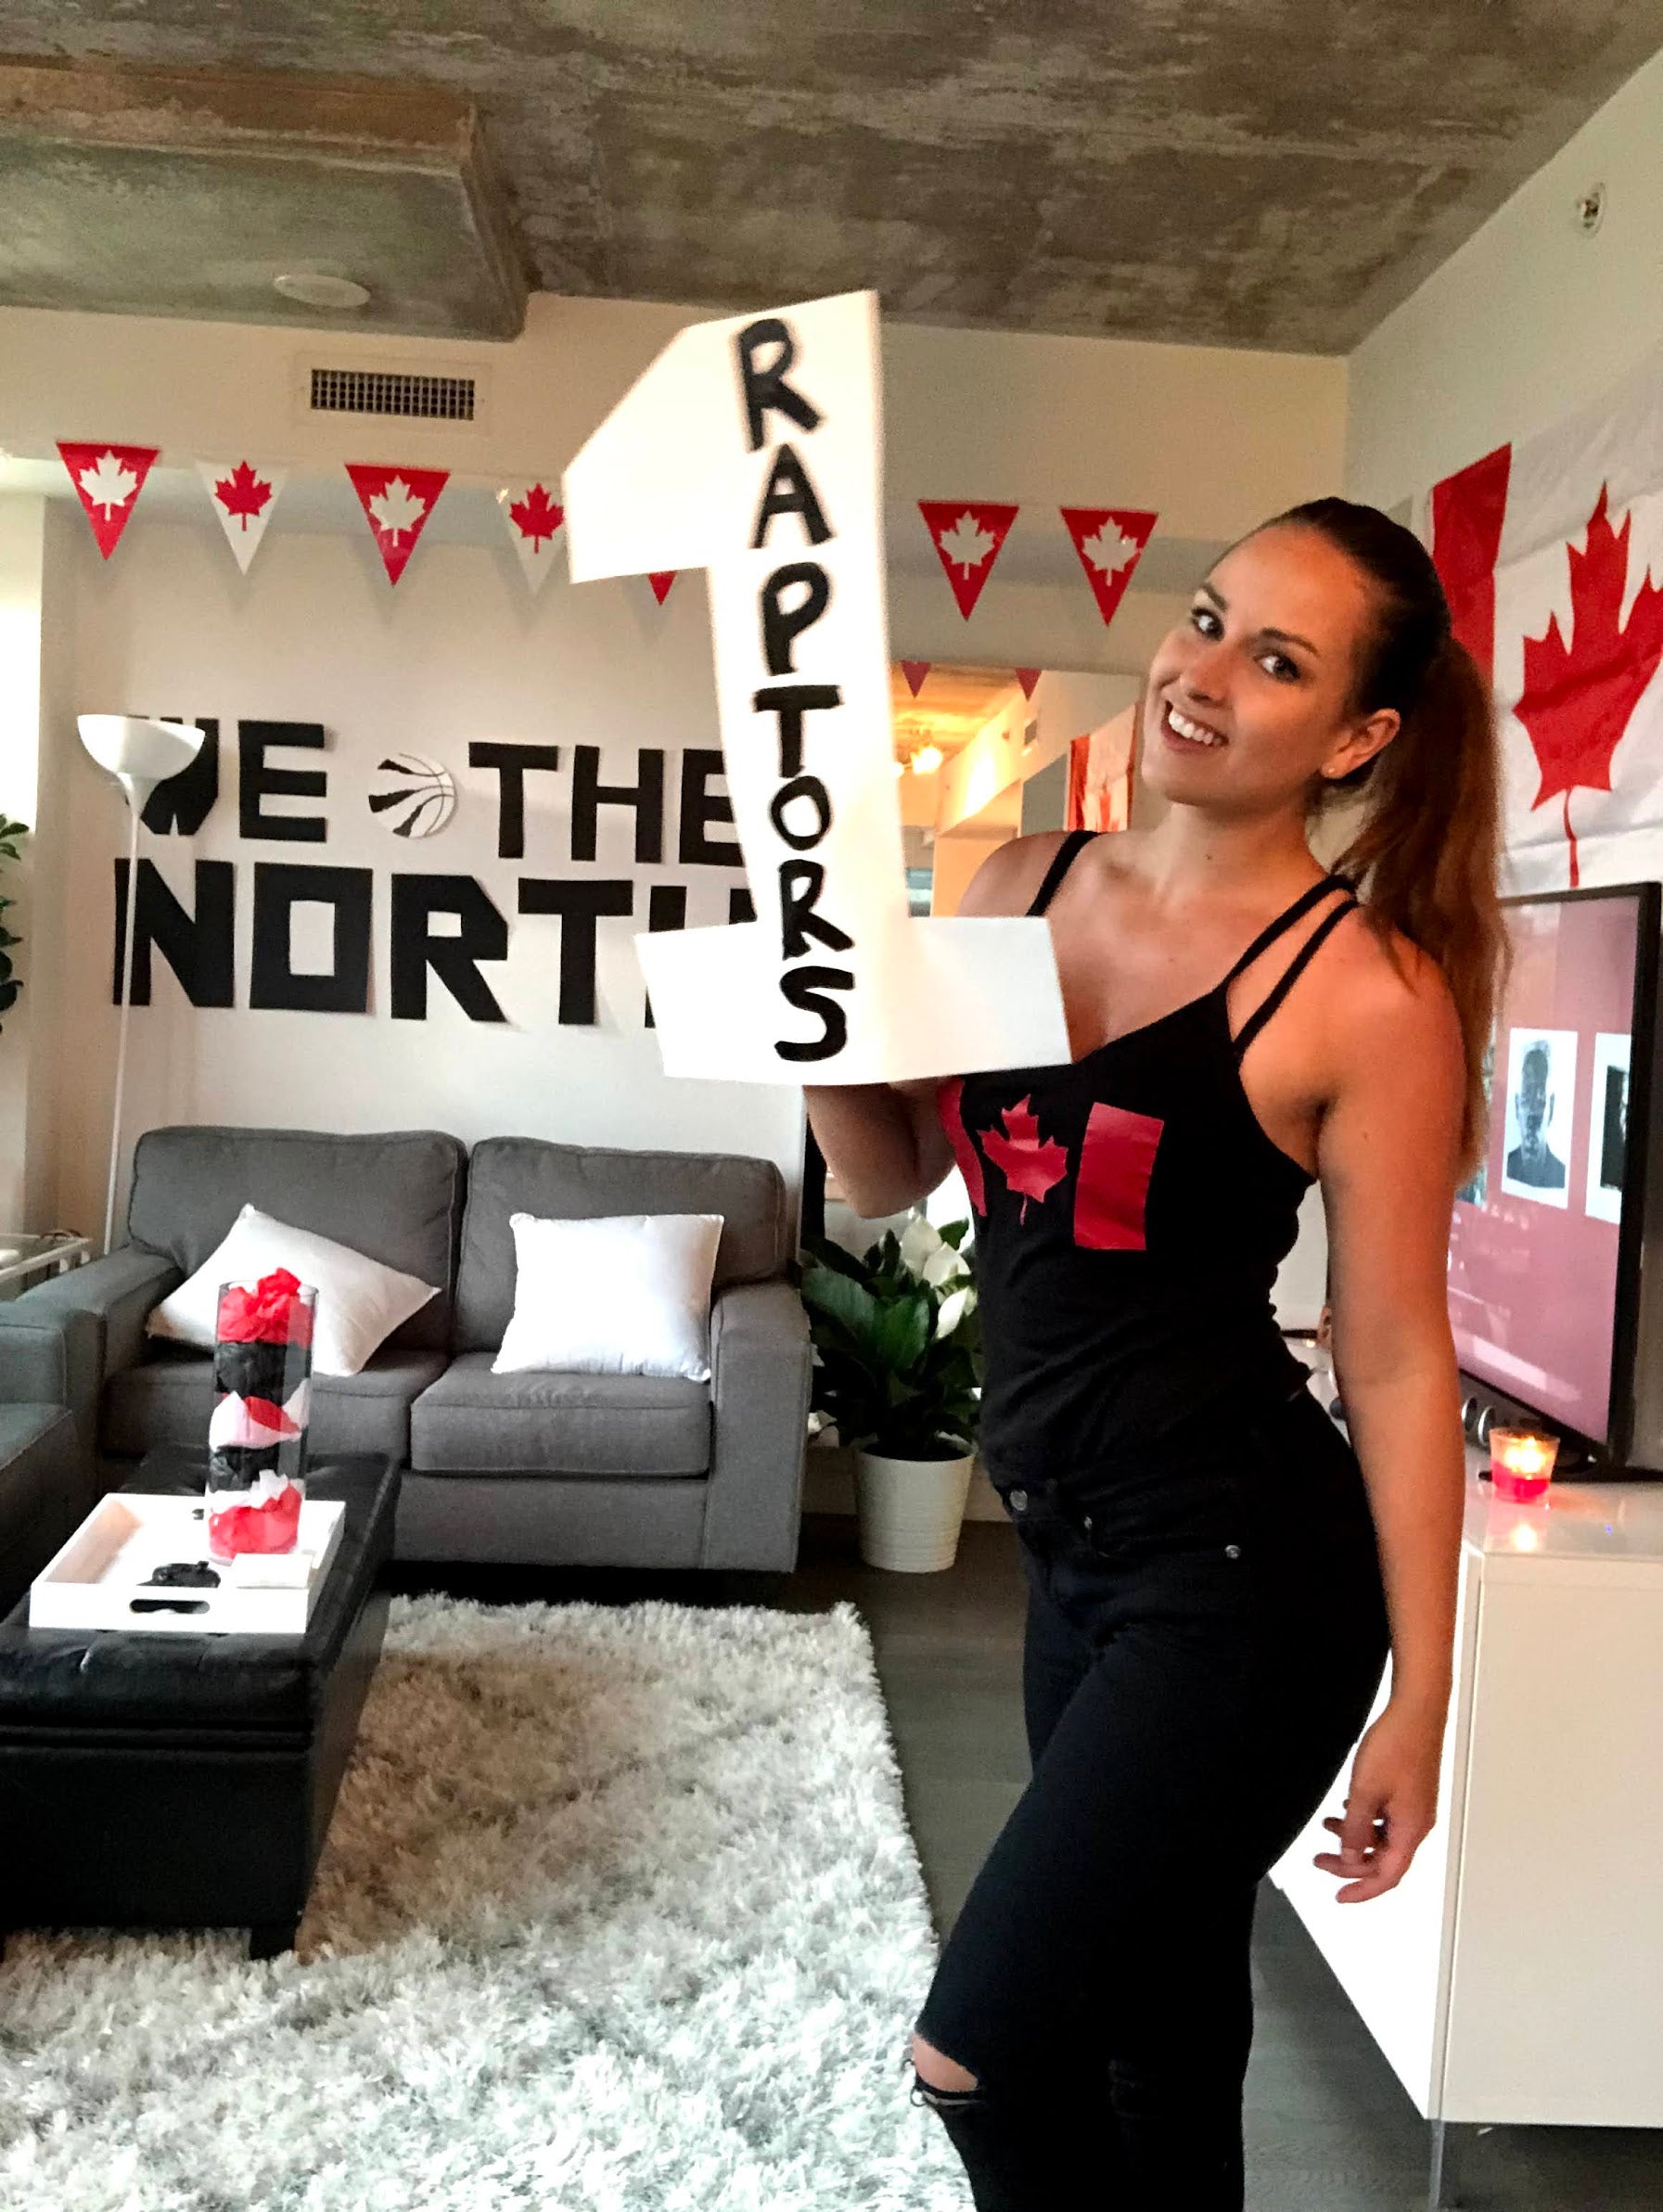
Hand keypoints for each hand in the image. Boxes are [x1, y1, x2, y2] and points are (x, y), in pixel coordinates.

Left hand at [1312, 1697, 1442, 1902]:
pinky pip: (1385, 1818)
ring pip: (1382, 1837)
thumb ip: (1354, 1829)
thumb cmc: (1398, 1744)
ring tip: (1326, 1827)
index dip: (1362, 1889)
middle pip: (1383, 1859)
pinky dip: (1364, 1820)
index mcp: (1411, 1829)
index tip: (1341, 1897)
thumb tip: (1349, 1857)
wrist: (1416, 1710)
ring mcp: (1415, 1807)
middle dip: (1350, 1863)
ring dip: (1354, 1837)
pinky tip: (1346, 1808)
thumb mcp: (1364, 1792)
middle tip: (1320, 1860)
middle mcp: (1417, 1823)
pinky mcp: (1410, 1792)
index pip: (1388, 1876)